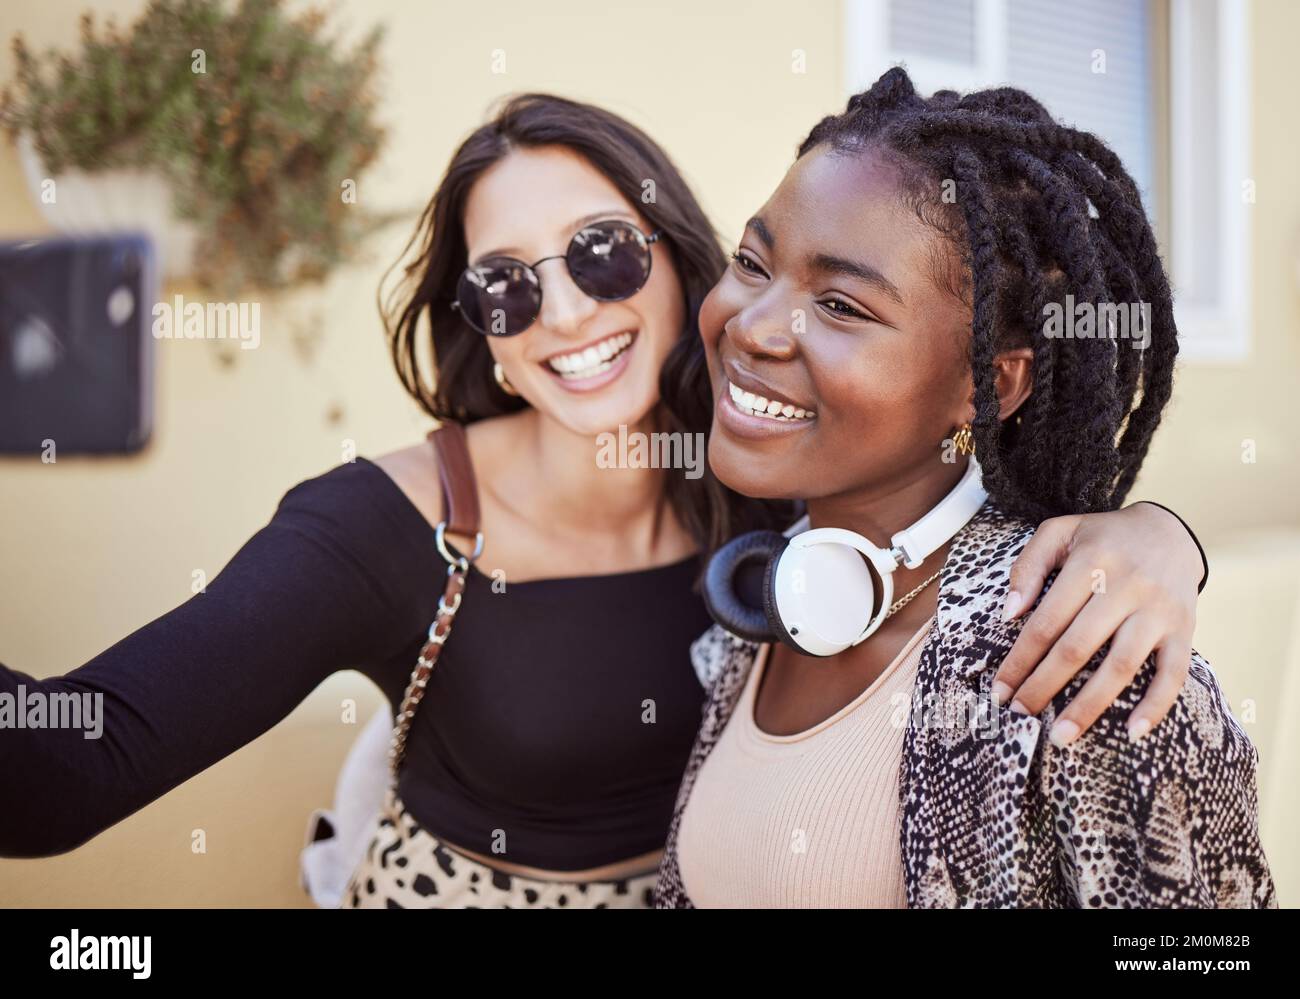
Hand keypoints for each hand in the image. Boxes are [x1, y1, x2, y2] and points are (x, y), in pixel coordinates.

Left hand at [991, 502, 1202, 745]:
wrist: (1169, 531)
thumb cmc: (1102, 538)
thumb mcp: (1059, 532)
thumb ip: (1029, 566)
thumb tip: (1009, 613)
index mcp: (1091, 561)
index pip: (1047, 621)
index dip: (1020, 659)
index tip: (999, 689)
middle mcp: (1128, 586)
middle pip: (1078, 647)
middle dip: (1044, 686)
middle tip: (1020, 714)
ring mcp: (1159, 611)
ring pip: (1121, 666)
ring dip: (1089, 706)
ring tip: (1061, 736)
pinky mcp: (1185, 629)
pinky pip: (1174, 674)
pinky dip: (1155, 705)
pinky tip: (1133, 732)